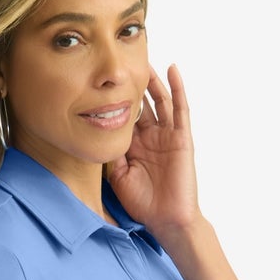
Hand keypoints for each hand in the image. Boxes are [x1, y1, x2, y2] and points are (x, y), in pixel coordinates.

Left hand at [106, 62, 202, 238]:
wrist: (167, 220)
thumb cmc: (144, 204)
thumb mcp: (118, 176)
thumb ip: (111, 152)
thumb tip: (97, 129)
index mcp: (134, 146)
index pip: (122, 116)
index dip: (112, 99)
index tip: (98, 81)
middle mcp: (150, 137)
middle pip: (140, 103)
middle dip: (131, 84)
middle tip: (120, 62)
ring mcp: (167, 135)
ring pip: (159, 100)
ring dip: (152, 80)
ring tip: (142, 59)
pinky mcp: (181, 137)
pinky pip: (180, 108)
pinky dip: (177, 88)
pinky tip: (172, 69)